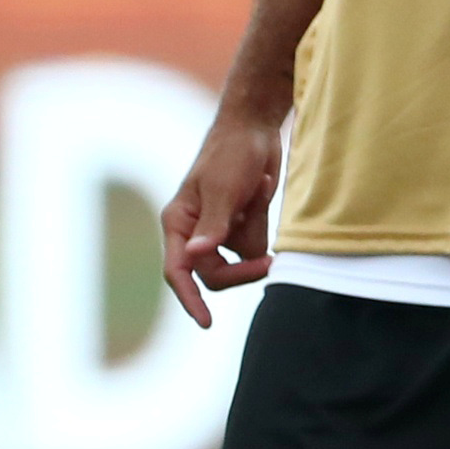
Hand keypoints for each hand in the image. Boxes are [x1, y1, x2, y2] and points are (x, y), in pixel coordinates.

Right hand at [160, 106, 283, 328]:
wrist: (256, 127)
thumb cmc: (231, 153)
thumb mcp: (222, 188)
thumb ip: (213, 225)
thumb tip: (195, 258)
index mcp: (178, 224)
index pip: (179, 272)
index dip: (190, 300)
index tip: (207, 322)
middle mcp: (195, 232)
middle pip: (215, 273)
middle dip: (242, 270)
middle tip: (271, 263)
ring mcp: (220, 230)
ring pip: (240, 260)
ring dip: (255, 236)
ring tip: (257, 192)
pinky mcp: (243, 225)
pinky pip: (256, 244)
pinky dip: (263, 225)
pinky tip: (261, 189)